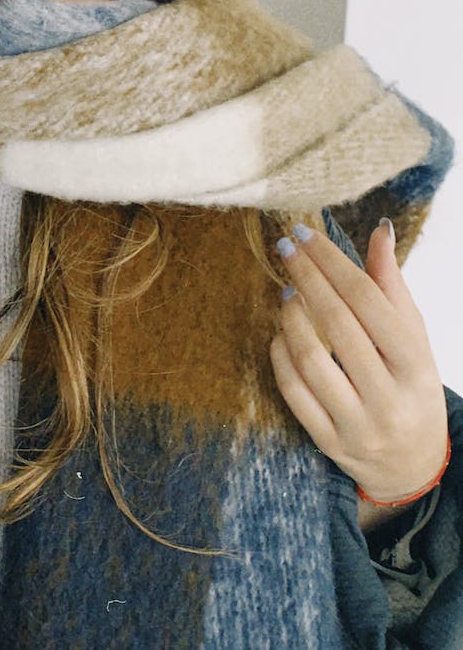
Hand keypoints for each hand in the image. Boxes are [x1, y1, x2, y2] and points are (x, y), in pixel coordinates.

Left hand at [269, 220, 447, 504]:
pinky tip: (279, 332)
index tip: (304, 234)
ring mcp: (357, 425)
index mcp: (416, 365)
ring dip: (291, 317)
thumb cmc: (411, 387)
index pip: (368, 301)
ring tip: (286, 292)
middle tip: (286, 247)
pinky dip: (281, 356)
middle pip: (337, 325)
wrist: (413, 465)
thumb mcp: (414, 338)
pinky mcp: (329, 443)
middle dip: (307, 278)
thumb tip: (380, 229)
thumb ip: (392, 285)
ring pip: (311, 361)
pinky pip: (294, 393)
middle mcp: (389, 398)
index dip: (332, 262)